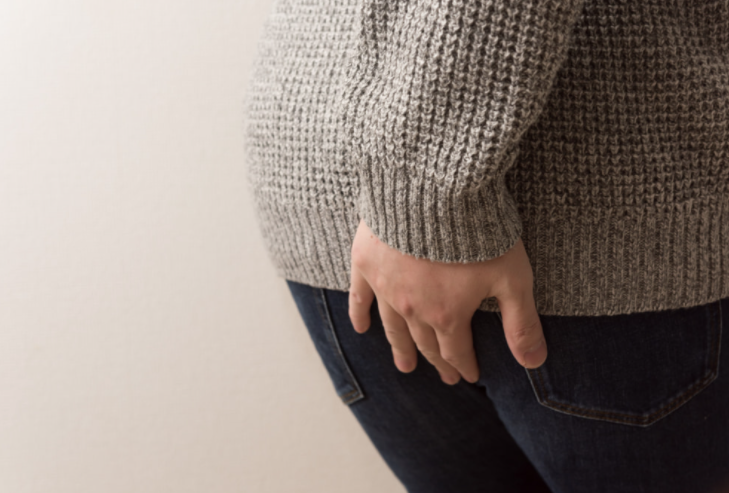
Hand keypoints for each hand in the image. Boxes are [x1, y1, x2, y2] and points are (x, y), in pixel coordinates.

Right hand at [348, 219, 546, 384]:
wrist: (434, 189)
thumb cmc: (478, 231)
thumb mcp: (512, 278)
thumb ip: (520, 323)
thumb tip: (534, 363)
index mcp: (447, 315)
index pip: (456, 352)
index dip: (464, 366)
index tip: (469, 376)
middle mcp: (412, 308)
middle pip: (425, 343)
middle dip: (438, 362)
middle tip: (445, 377)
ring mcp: (386, 286)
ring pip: (392, 327)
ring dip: (400, 348)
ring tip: (405, 366)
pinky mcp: (367, 261)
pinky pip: (359, 296)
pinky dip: (359, 314)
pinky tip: (360, 328)